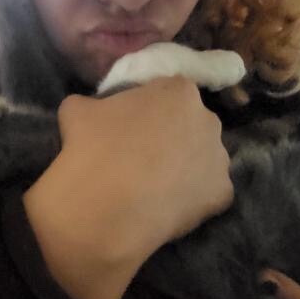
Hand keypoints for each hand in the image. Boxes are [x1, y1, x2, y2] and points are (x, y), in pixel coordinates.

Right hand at [24, 76, 232, 298]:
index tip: (130, 127)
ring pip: (202, 159)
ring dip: (184, 167)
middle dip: (172, 137)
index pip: (167, 93)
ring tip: (154, 186)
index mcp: (179, 91)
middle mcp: (208, 120)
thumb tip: (93, 110)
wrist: (104, 207)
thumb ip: (94, 102)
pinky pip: (207, 193)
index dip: (148, 110)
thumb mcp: (77, 109)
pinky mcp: (222, 194)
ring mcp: (220, 158)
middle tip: (142, 156)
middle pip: (191, 125)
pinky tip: (165, 206)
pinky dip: (190, 199)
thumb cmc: (91, 147)